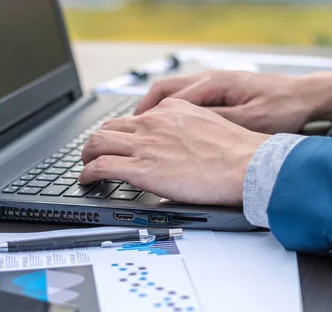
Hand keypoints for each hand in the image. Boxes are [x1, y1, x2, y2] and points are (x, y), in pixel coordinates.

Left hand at [80, 99, 270, 205]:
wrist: (245, 164)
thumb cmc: (237, 151)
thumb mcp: (208, 125)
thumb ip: (186, 129)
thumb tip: (179, 143)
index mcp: (171, 110)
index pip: (135, 117)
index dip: (123, 132)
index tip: (122, 142)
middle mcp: (153, 123)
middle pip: (109, 126)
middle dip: (98, 141)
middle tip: (96, 153)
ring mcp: (144, 145)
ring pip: (97, 143)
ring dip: (87, 155)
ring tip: (85, 167)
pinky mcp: (140, 169)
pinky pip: (100, 167)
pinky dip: (87, 173)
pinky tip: (86, 180)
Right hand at [135, 70, 331, 133]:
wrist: (306, 96)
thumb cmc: (283, 107)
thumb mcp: (250, 120)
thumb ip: (216, 122)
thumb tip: (185, 129)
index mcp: (215, 83)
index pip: (169, 97)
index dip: (148, 115)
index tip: (134, 131)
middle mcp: (212, 79)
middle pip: (165, 90)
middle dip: (145, 109)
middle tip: (130, 130)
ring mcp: (216, 84)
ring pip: (175, 94)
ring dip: (157, 110)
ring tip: (145, 131)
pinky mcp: (222, 92)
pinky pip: (188, 99)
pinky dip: (173, 112)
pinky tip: (172, 128)